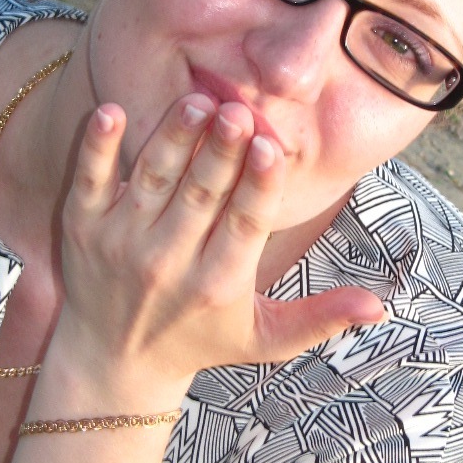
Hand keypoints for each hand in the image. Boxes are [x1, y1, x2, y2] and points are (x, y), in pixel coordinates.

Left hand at [47, 94, 384, 402]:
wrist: (111, 361)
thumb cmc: (200, 340)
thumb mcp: (264, 339)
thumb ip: (320, 319)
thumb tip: (380, 307)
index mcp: (218, 285)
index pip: (244, 226)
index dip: (259, 186)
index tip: (274, 148)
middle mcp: (168, 264)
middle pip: (200, 196)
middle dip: (221, 152)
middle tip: (240, 109)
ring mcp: (120, 243)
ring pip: (153, 178)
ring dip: (174, 137)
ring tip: (200, 100)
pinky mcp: (81, 227)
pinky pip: (89, 179)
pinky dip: (98, 146)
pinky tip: (111, 109)